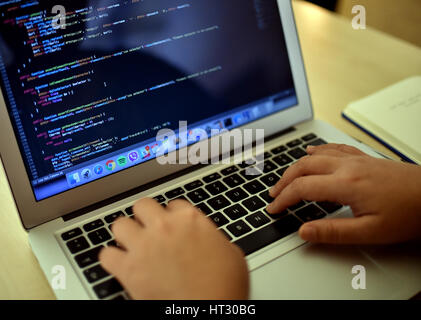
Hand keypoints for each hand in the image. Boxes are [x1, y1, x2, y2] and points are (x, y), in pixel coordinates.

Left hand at [99, 198, 248, 298]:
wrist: (209, 311)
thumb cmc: (224, 287)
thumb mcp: (230, 253)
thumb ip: (212, 237)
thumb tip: (206, 237)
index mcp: (190, 220)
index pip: (172, 204)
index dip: (172, 216)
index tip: (173, 225)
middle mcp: (164, 227)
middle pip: (143, 205)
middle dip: (145, 216)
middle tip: (149, 229)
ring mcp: (144, 246)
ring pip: (120, 225)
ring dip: (125, 234)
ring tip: (132, 244)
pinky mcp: (128, 270)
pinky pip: (106, 255)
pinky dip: (111, 259)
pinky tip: (120, 264)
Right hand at [267, 144, 420, 243]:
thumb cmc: (409, 212)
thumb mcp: (370, 231)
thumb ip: (333, 232)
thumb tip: (304, 232)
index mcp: (346, 184)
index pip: (302, 188)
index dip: (283, 199)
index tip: (274, 208)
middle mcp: (347, 167)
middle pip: (303, 167)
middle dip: (284, 180)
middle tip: (274, 194)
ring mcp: (356, 160)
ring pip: (315, 156)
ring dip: (296, 166)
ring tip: (285, 177)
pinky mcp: (363, 158)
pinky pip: (333, 148)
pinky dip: (317, 150)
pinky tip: (312, 151)